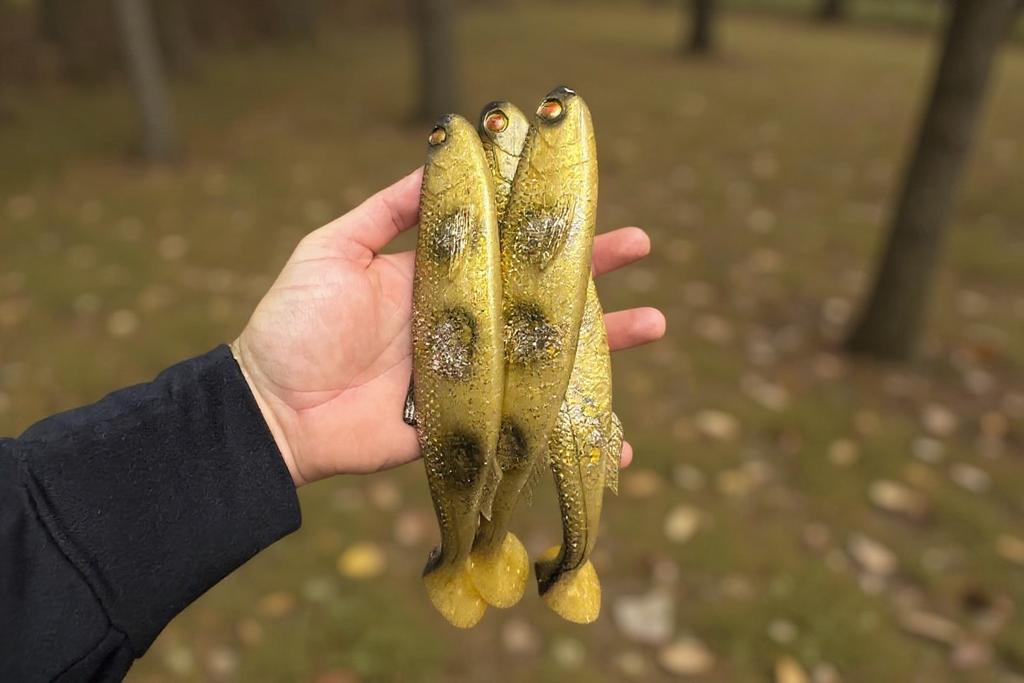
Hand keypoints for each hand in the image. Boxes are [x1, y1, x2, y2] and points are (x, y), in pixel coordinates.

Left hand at [233, 168, 665, 485]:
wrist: (272, 410)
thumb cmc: (295, 323)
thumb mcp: (334, 249)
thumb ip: (387, 211)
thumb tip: (437, 158)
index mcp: (439, 281)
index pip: (505, 248)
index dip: (545, 227)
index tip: (588, 202)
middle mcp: (464, 326)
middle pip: (538, 300)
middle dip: (591, 276)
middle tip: (640, 249)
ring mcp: (470, 377)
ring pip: (547, 360)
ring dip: (602, 346)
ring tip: (653, 324)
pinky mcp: (468, 426)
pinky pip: (526, 427)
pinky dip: (572, 435)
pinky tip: (616, 440)